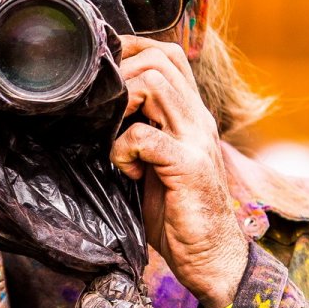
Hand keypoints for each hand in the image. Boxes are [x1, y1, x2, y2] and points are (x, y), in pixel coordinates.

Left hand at [109, 35, 249, 307]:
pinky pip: (144, 136)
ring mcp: (195, 140)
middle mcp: (197, 119)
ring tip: (116, 137)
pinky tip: (127, 171)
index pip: (168, 55)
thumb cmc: (177, 213)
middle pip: (159, 60)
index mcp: (190, 115)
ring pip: (154, 85)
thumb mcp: (156, 162)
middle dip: (121, 77)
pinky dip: (123, 149)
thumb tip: (97, 111)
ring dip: (121, 106)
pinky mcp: (187, 166)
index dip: (132, 51)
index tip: (104, 74)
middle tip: (107, 113)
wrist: (211, 256)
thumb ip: (140, 131)